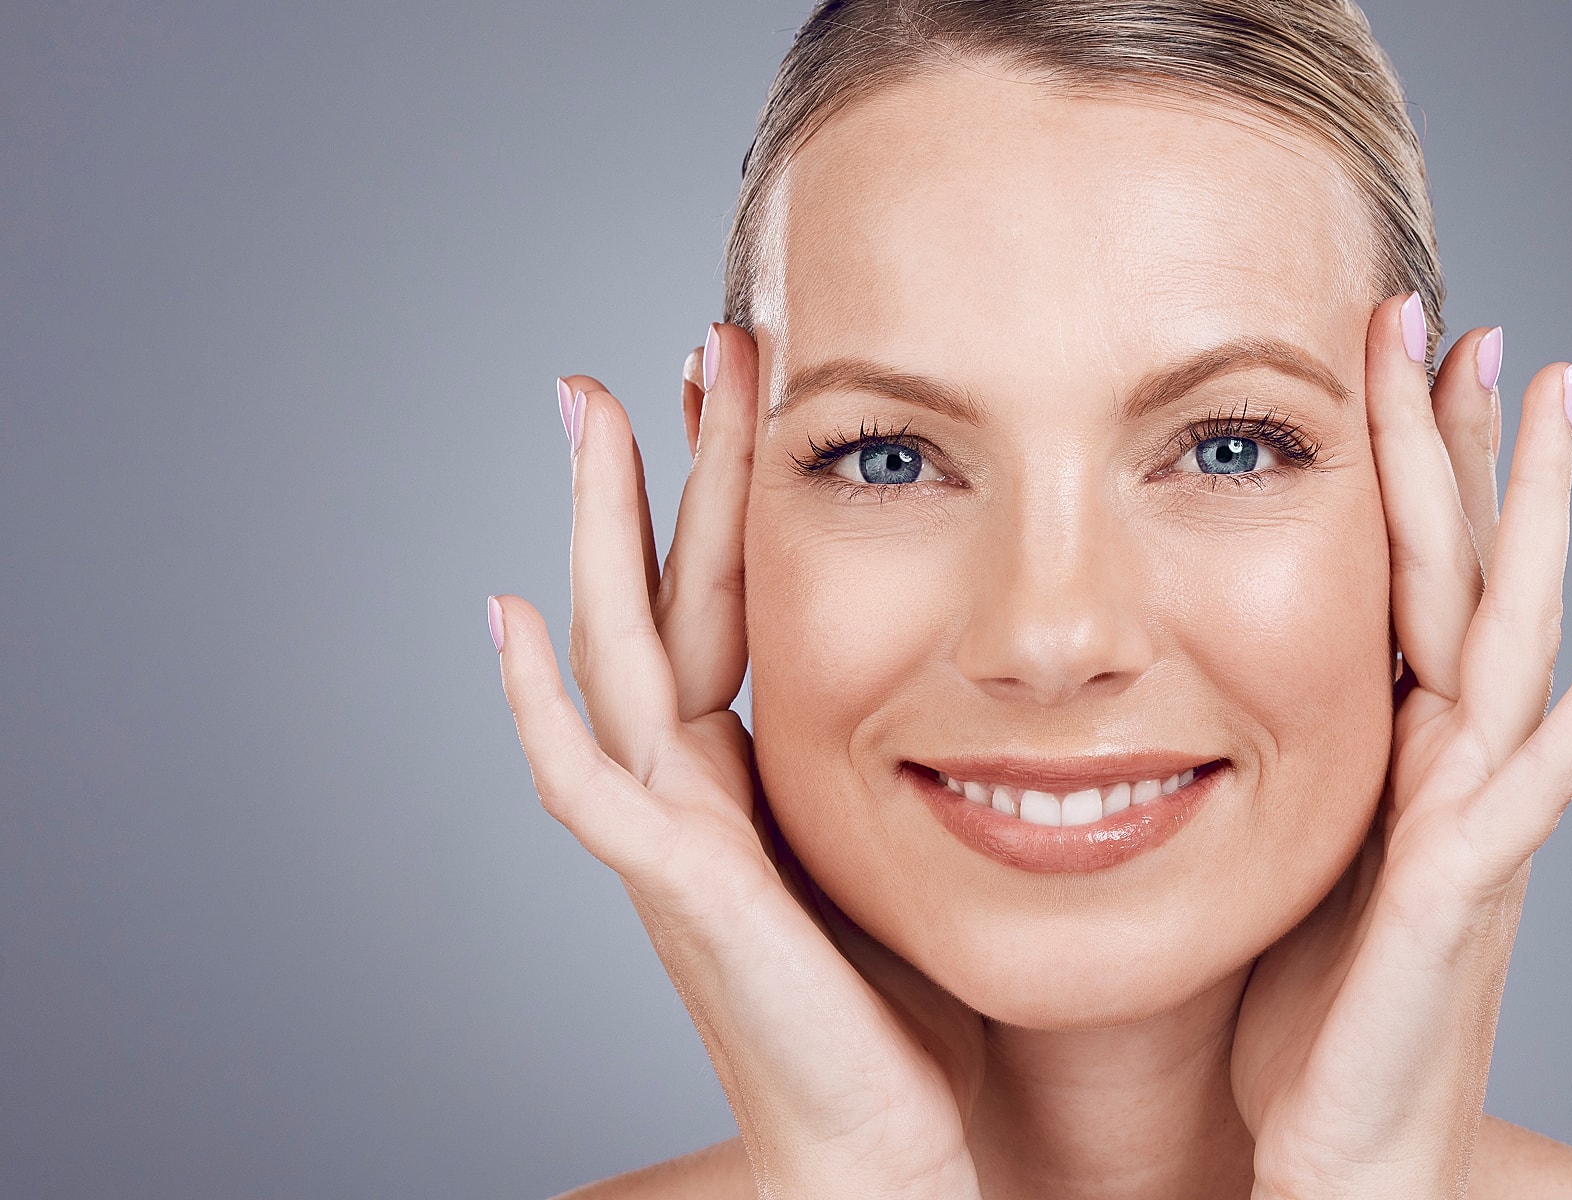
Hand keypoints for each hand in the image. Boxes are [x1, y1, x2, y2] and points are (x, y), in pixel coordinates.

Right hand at [490, 326, 982, 1198]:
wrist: (882, 1146)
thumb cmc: (908, 1013)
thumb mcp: (917, 842)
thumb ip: (921, 757)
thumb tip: (1004, 675)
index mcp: (753, 771)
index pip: (735, 598)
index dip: (735, 490)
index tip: (752, 383)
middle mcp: (696, 789)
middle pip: (665, 595)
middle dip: (665, 470)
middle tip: (675, 348)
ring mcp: (674, 837)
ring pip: (617, 654)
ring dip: (599, 532)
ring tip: (588, 415)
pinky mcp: (685, 892)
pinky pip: (589, 784)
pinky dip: (540, 705)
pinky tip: (511, 620)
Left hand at [1231, 298, 1571, 1197]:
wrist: (1342, 1155)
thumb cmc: (1309, 1019)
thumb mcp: (1282, 849)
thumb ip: (1283, 756)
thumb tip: (1214, 674)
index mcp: (1395, 751)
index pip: (1405, 580)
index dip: (1405, 469)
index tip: (1396, 353)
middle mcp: (1451, 768)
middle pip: (1471, 579)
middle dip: (1475, 451)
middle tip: (1483, 324)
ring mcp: (1474, 822)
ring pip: (1516, 639)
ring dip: (1541, 519)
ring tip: (1566, 400)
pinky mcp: (1466, 891)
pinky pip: (1539, 775)